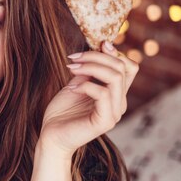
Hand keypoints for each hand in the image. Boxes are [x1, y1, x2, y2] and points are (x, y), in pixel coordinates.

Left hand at [39, 41, 138, 158]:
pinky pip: (103, 94)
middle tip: (73, 58)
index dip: (115, 52)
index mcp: (116, 94)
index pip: (129, 67)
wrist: (51, 137)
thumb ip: (89, 71)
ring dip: (91, 67)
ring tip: (71, 69)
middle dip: (96, 56)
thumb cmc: (62, 112)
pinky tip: (70, 89)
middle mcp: (120, 103)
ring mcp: (115, 113)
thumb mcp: (76, 84)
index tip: (97, 44)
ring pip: (115, 78)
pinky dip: (85, 86)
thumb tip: (100, 50)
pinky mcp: (106, 121)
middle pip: (122, 68)